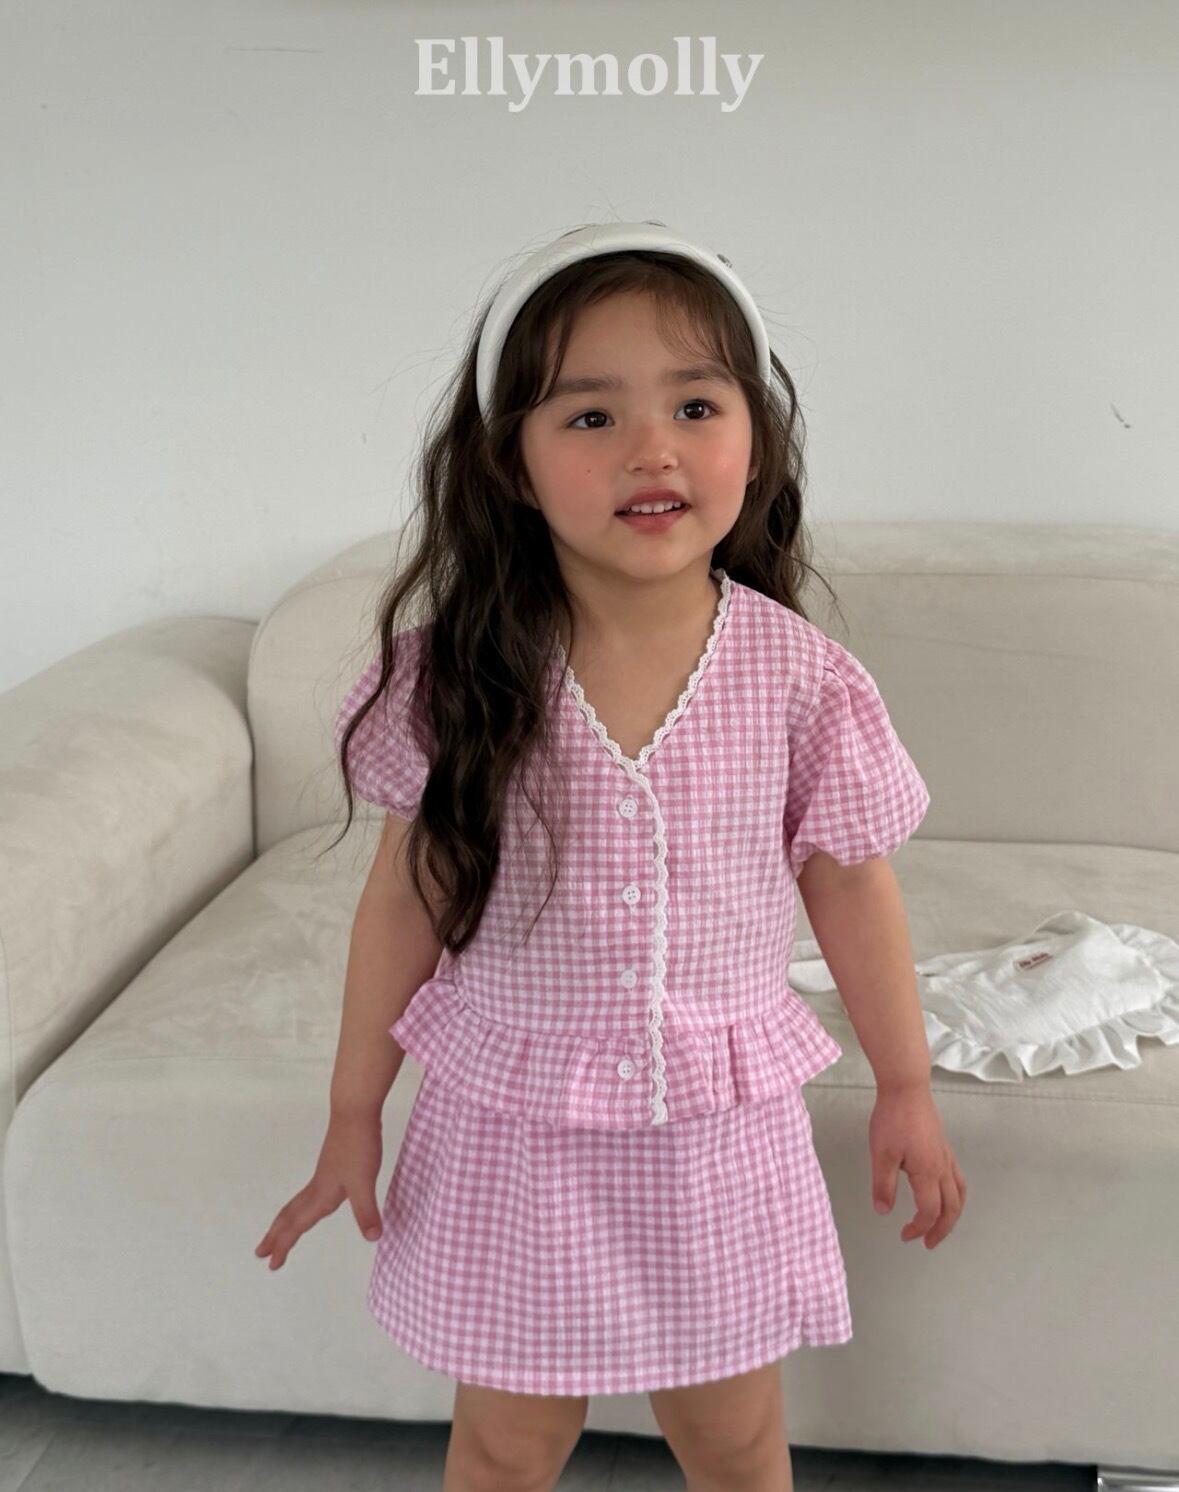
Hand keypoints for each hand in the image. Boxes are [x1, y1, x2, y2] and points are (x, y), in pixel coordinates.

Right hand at [254, 1108, 384, 1269]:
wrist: (355, 1110)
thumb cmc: (358, 1144)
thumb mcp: (365, 1181)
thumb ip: (366, 1211)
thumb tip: (372, 1238)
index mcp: (322, 1194)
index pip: (297, 1225)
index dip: (284, 1246)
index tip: (271, 1265)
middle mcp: (318, 1186)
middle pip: (290, 1215)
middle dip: (275, 1236)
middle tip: (260, 1253)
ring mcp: (324, 1174)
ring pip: (298, 1203)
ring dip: (286, 1221)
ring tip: (279, 1232)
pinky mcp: (333, 1165)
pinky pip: (310, 1193)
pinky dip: (303, 1206)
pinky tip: (315, 1203)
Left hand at [869, 1084, 965, 1248]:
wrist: (906, 1088)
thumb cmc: (892, 1119)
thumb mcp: (881, 1154)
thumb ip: (883, 1185)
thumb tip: (884, 1211)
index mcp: (927, 1172)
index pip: (929, 1211)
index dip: (919, 1228)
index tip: (905, 1235)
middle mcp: (942, 1167)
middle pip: (951, 1208)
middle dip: (942, 1230)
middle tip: (928, 1243)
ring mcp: (946, 1157)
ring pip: (959, 1194)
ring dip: (952, 1215)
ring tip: (941, 1226)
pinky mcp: (944, 1147)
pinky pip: (958, 1179)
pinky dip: (955, 1196)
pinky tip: (943, 1195)